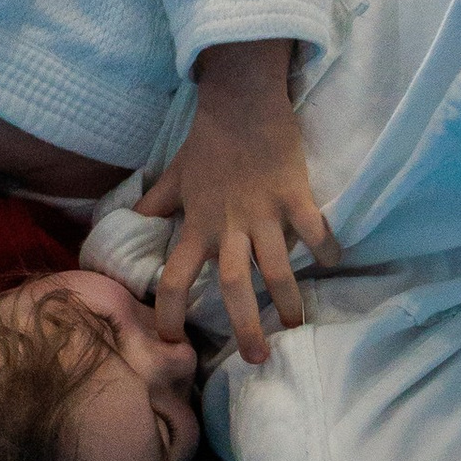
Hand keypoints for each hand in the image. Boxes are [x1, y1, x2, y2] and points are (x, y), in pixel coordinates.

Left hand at [138, 37, 337, 365]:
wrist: (240, 101)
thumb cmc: (207, 142)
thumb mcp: (174, 177)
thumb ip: (154, 205)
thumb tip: (127, 222)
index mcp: (197, 225)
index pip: (173, 277)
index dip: (168, 312)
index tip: (171, 341)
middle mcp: (228, 226)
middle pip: (233, 286)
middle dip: (245, 326)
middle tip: (257, 360)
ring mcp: (264, 212)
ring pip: (277, 267)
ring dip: (289, 301)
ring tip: (297, 326)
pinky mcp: (295, 194)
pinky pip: (315, 229)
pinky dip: (326, 248)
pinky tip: (334, 263)